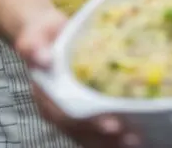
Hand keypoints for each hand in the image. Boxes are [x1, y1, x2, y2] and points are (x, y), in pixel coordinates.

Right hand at [15, 9, 140, 146]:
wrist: (41, 35)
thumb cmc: (40, 34)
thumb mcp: (35, 37)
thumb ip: (35, 48)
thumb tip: (43, 59)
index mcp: (45, 94)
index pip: (67, 113)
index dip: (89, 121)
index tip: (113, 125)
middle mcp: (55, 108)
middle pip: (81, 129)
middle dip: (105, 137)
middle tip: (133, 138)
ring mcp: (66, 110)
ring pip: (87, 133)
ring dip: (109, 140)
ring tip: (137, 141)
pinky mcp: (77, 106)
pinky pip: (92, 126)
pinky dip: (109, 133)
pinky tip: (131, 133)